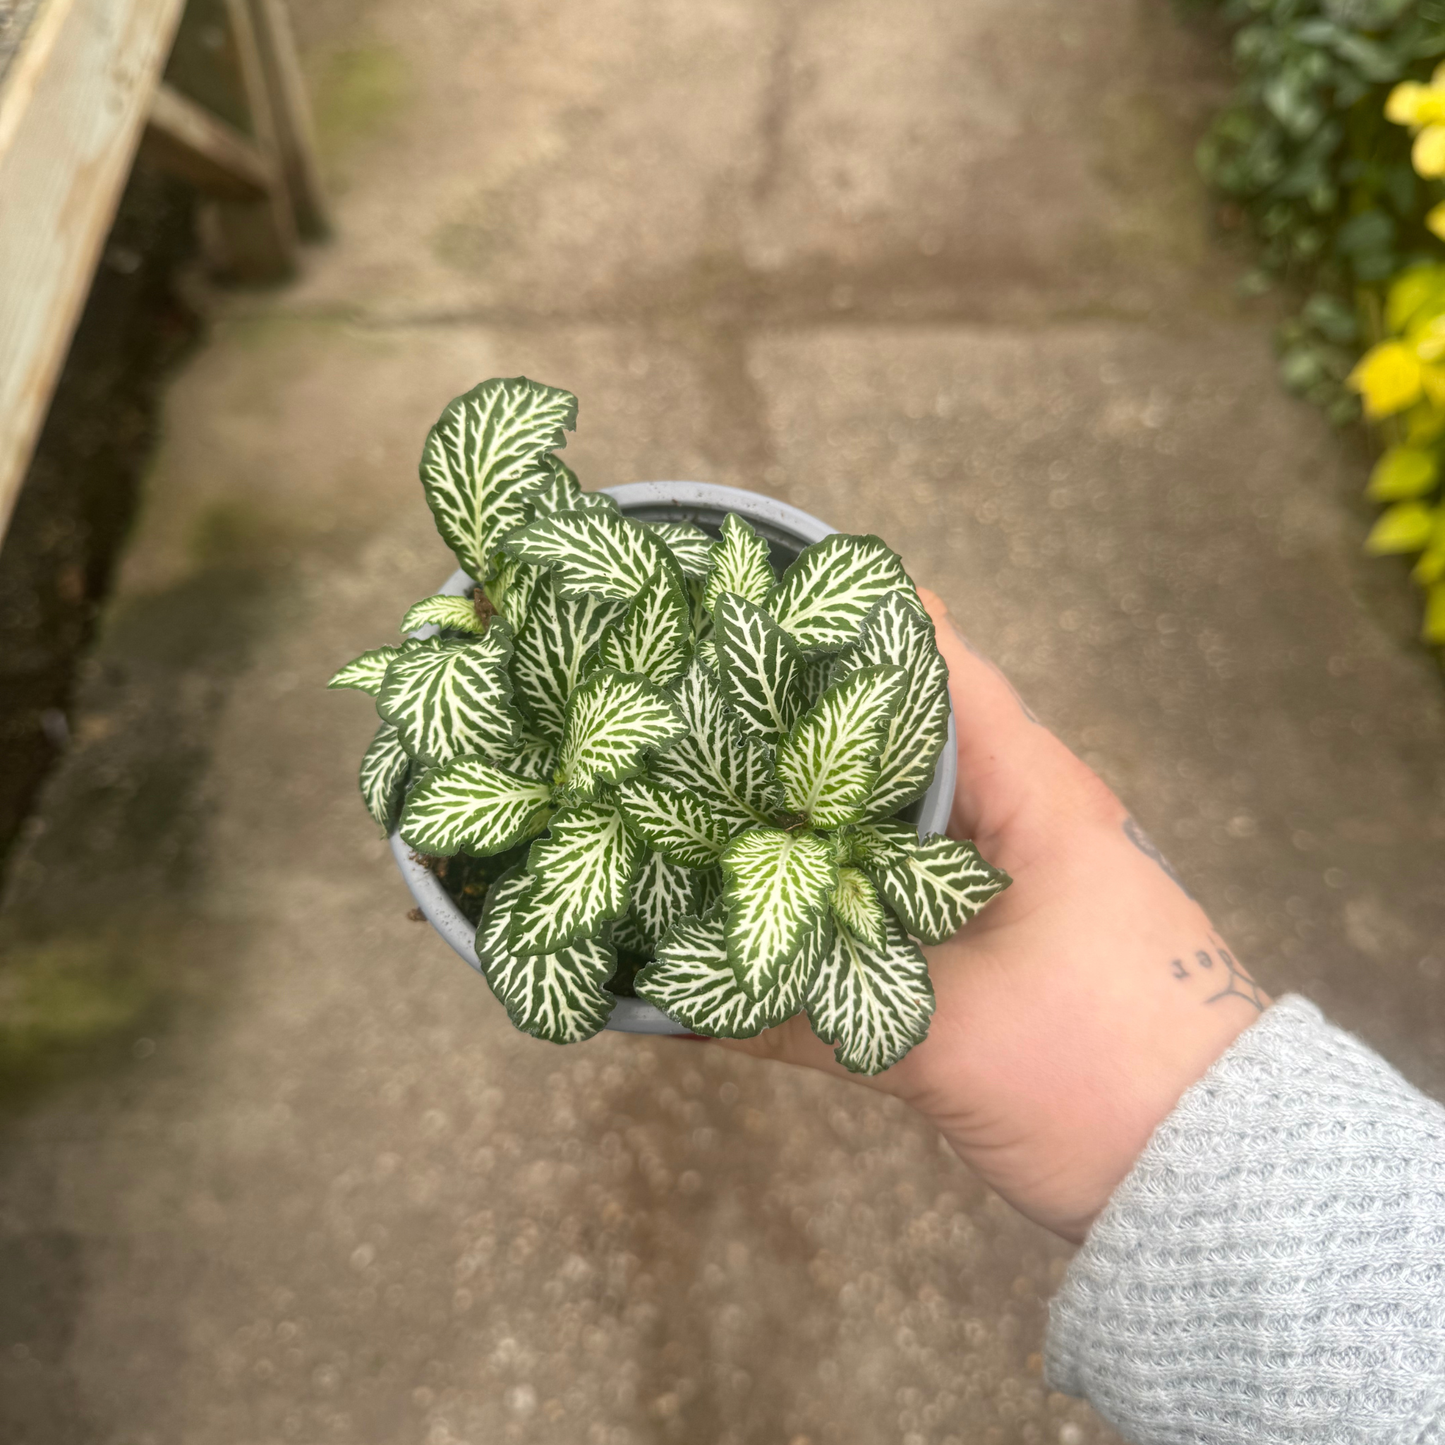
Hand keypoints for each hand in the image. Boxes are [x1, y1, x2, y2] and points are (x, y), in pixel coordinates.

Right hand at [711, 588, 1270, 1244]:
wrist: (1209, 1175)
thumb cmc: (1101, 1074)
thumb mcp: (945, 1040)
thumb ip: (806, 1015)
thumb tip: (674, 1001)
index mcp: (1030, 792)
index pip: (937, 664)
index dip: (847, 630)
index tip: (749, 613)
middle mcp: (1019, 810)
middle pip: (900, 733)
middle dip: (805, 723)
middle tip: (696, 710)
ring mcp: (1009, 868)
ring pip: (898, 807)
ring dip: (820, 805)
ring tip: (707, 787)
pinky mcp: (998, 925)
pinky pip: (906, 873)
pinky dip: (846, 872)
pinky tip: (771, 883)